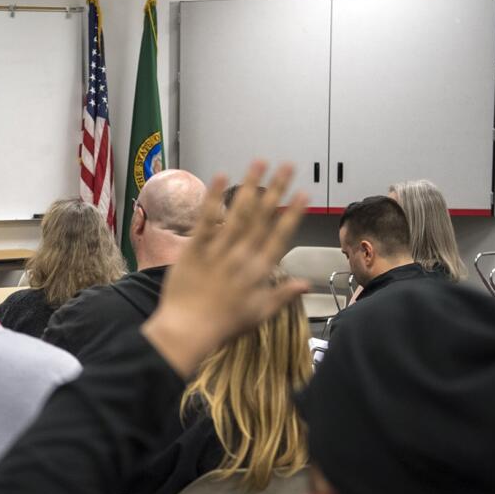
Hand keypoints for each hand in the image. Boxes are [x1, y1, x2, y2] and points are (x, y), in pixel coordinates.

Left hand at [142, 160, 308, 377]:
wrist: (187, 332)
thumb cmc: (223, 326)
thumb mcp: (259, 314)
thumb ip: (283, 295)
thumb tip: (306, 284)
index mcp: (259, 272)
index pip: (280, 236)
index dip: (292, 213)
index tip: (303, 193)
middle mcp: (242, 256)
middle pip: (262, 217)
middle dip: (276, 189)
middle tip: (287, 165)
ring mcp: (218, 250)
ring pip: (238, 212)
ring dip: (250, 185)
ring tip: (260, 162)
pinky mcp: (195, 248)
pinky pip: (206, 218)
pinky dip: (214, 197)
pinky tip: (222, 176)